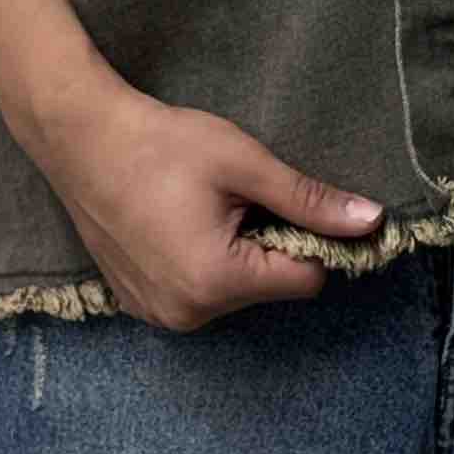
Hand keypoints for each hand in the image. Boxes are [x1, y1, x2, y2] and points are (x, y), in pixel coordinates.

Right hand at [19, 68, 385, 331]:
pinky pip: (196, 294)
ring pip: (234, 292)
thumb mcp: (246, 164)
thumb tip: (372, 222)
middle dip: (268, 244)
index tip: (289, 202)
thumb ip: (310, 201)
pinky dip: (201, 264)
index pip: (306, 280)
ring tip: (200, 207)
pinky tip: (177, 223)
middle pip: (269, 288)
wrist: (81, 139)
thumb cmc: (164, 144)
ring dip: (235, 255)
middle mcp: (188, 314)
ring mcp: (159, 314)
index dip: (311, 239)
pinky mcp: (139, 305)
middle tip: (234, 197)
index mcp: (218, 281)